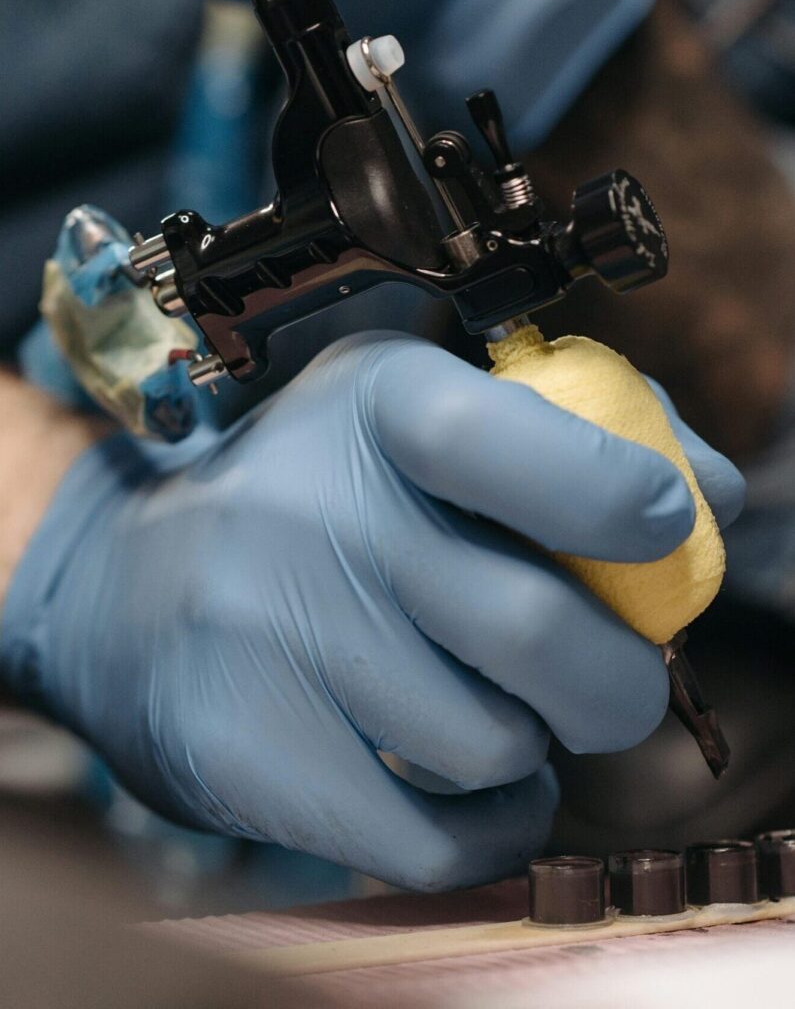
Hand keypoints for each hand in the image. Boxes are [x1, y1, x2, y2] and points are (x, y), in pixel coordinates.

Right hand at [0, 333, 743, 889]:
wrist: (131, 593)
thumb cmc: (317, 505)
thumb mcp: (417, 428)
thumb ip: (578, 440)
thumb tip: (714, 497)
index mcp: (373, 407)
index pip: (522, 442)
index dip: (626, 498)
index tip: (665, 532)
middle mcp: (307, 508)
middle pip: (538, 633)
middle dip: (618, 683)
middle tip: (609, 684)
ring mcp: (263, 632)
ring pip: (493, 745)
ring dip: (529, 744)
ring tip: (491, 713)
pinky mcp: (242, 751)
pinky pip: (437, 837)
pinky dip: (495, 827)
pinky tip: (480, 790)